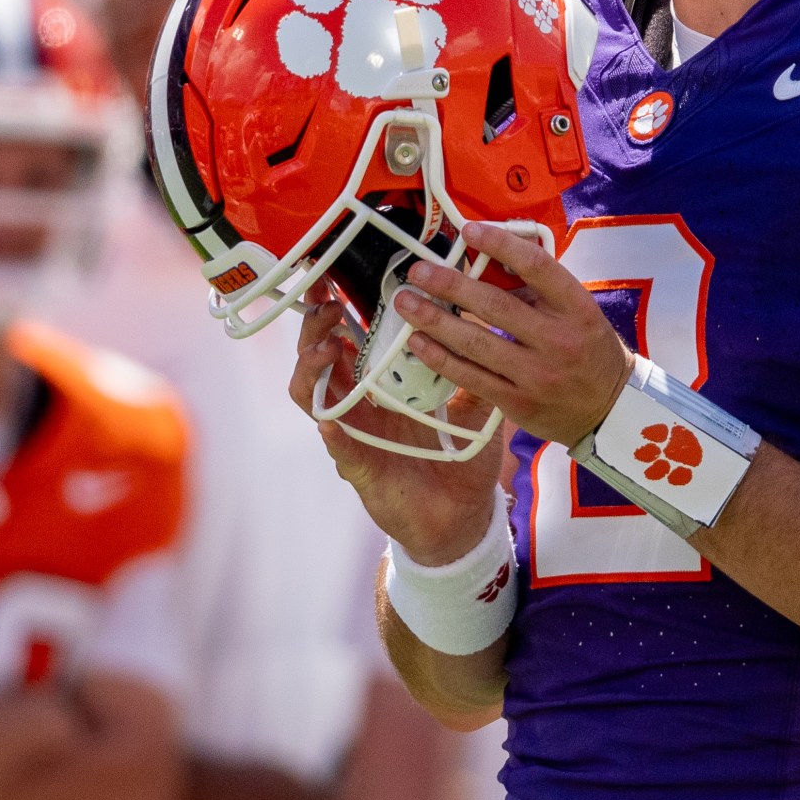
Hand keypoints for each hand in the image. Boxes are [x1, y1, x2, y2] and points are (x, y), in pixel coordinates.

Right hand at [291, 283, 503, 567]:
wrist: (464, 518)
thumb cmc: (462, 462)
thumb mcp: (473, 408)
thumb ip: (473, 371)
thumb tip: (486, 324)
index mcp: (382, 387)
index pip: (349, 341)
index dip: (335, 312)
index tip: (334, 281)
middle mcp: (361, 407)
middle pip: (320, 360)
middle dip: (315, 329)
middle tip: (325, 304)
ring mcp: (356, 437)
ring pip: (314, 398)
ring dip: (313, 371)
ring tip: (324, 348)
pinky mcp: (360, 469)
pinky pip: (339, 449)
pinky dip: (333, 434)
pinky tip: (329, 421)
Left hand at [392, 221, 628, 446]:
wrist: (608, 407)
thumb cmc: (587, 349)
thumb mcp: (577, 311)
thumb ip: (537, 288)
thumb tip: (486, 256)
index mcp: (577, 308)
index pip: (537, 267)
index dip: (501, 244)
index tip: (469, 231)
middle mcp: (557, 340)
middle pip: (495, 305)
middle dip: (450, 285)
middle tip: (418, 271)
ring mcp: (535, 374)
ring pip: (475, 343)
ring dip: (434, 320)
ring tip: (407, 302)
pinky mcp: (516, 402)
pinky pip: (470, 377)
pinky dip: (440, 358)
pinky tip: (418, 341)